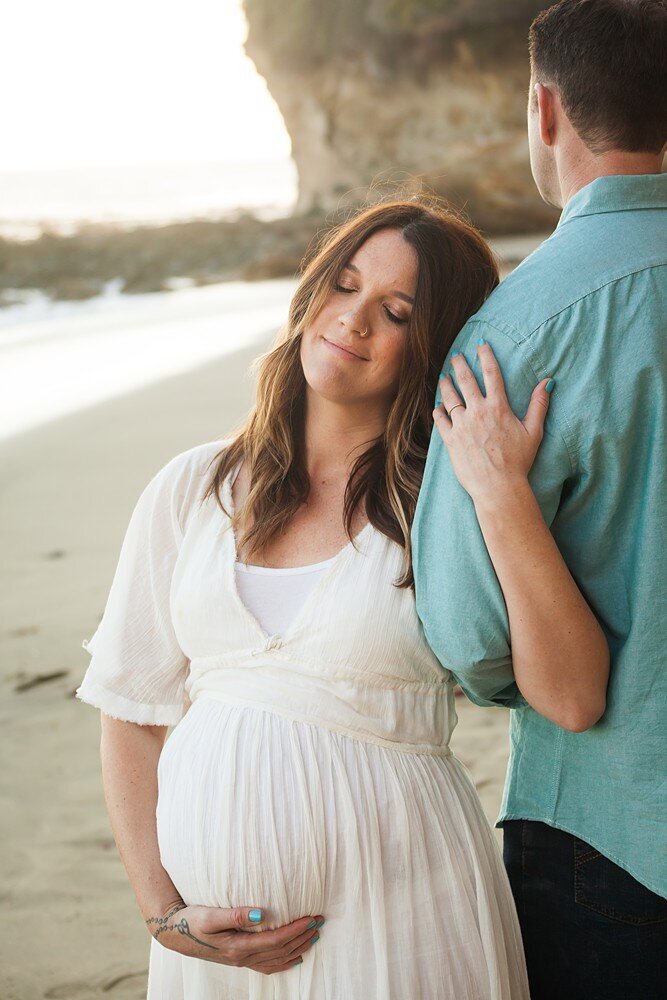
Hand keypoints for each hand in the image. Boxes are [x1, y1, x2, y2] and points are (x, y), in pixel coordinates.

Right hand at [146, 900, 323, 974]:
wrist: (174, 932)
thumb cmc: (192, 920)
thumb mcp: (210, 915)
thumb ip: (235, 915)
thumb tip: (261, 914)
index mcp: (238, 947)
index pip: (276, 941)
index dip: (296, 930)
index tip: (312, 917)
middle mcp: (243, 958)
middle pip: (281, 951)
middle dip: (303, 937)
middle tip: (320, 922)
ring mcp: (241, 961)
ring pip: (277, 960)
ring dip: (297, 948)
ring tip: (314, 936)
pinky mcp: (239, 958)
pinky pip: (268, 966)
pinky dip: (284, 962)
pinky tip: (294, 957)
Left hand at [433, 342, 553, 504]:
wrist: (498, 486)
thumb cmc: (518, 461)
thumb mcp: (534, 431)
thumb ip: (539, 404)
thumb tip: (548, 381)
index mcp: (498, 407)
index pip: (491, 373)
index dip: (485, 356)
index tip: (480, 345)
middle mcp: (477, 412)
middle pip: (466, 380)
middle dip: (460, 365)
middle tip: (456, 356)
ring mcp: (461, 425)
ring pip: (449, 397)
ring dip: (446, 384)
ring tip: (444, 377)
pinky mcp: (450, 439)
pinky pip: (440, 420)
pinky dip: (438, 410)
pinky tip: (438, 406)